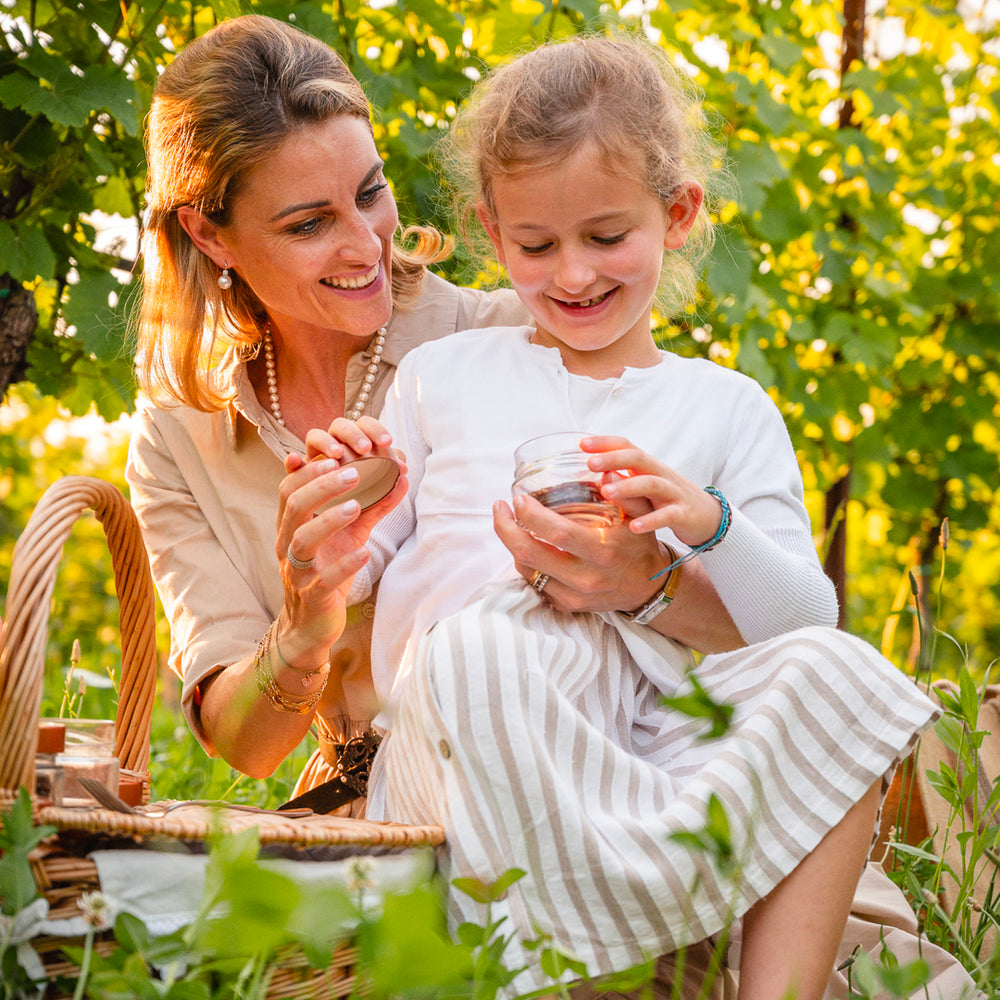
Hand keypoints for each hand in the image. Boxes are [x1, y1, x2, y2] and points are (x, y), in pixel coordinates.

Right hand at [275, 422, 406, 665]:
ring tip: (356, 505)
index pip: (289, 487)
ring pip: (302, 539)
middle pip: (293, 506)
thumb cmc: (330, 569)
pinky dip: (343, 564)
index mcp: (292, 525)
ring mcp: (297, 571)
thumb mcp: (350, 533)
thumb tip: (402, 472)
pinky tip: (364, 553)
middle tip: (352, 472)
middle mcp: (288, 544)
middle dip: (321, 486)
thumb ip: (372, 504)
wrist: (314, 624)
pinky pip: (322, 579)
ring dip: (329, 519)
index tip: (334, 453)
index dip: (308, 468)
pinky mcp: (312, 596)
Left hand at [493, 492, 668, 612]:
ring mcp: (573, 594)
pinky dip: (524, 561)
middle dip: (505, 528)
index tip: (518, 498)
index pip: (556, 533)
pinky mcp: (566, 605)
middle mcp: (586, 577)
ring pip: (526, 569)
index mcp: (602, 551)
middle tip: (499, 507)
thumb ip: (625, 492)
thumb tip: (604, 469)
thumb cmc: (639, 545)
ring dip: (511, 543)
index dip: (530, 514)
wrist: (648, 588)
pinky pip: (534, 582)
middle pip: (529, 554)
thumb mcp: (640, 516)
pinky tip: (524, 543)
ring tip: (508, 522)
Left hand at [581, 435, 722, 546]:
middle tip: (590, 463)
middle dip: (614, 458)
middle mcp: (661, 475)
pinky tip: (634, 527)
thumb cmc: (669, 500)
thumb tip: (593, 474)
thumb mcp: (646, 486)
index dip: (606, 443)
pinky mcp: (684, 514)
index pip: (627, 446)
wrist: (710, 517)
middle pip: (638, 458)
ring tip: (607, 493)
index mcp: (649, 467)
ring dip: (628, 487)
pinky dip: (651, 521)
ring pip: (652, 483)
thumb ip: (623, 479)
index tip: (582, 444)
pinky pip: (667, 515)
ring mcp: (673, 493)